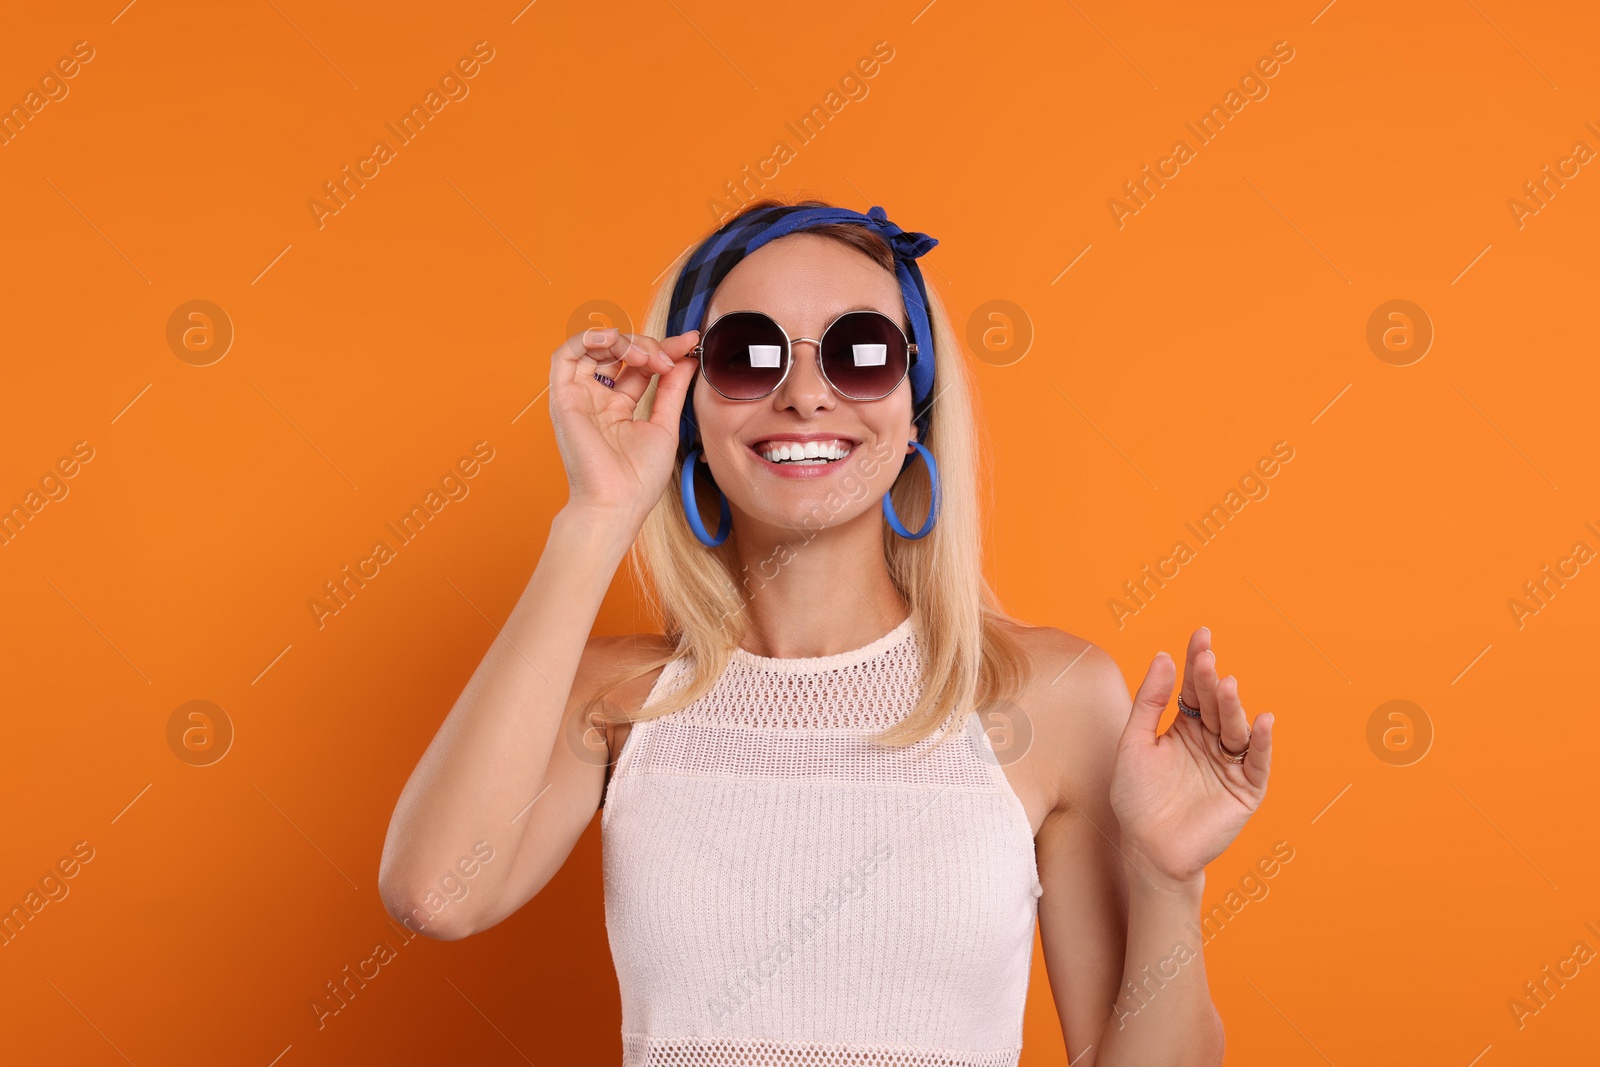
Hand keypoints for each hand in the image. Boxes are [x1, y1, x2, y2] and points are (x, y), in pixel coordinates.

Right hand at [547, 324, 700, 523]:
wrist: (617, 502)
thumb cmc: (638, 478)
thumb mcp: (664, 425)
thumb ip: (671, 389)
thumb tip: (686, 359)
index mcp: (620, 408)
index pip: (640, 366)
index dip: (664, 349)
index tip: (690, 342)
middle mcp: (598, 400)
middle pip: (618, 353)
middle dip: (647, 345)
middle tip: (668, 356)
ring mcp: (581, 398)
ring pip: (593, 348)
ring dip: (622, 341)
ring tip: (644, 356)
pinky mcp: (564, 398)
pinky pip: (564, 356)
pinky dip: (586, 339)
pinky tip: (612, 340)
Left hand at [1107, 628, 1273, 890]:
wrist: (1147, 849)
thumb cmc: (1136, 798)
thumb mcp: (1134, 743)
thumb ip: (1149, 701)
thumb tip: (1164, 656)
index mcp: (1184, 728)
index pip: (1193, 689)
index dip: (1197, 663)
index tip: (1201, 635)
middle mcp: (1210, 741)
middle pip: (1214, 705)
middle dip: (1212, 681)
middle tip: (1208, 658)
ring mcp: (1229, 764)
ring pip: (1235, 729)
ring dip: (1233, 707)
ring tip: (1227, 685)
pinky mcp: (1245, 790)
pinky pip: (1256, 763)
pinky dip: (1261, 743)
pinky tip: (1262, 721)